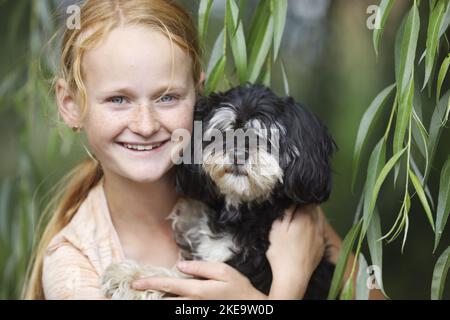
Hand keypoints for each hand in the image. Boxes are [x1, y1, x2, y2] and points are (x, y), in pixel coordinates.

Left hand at [131, 260, 267, 299]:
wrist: (250, 307)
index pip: (168, 284)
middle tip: (137, 288)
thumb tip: (181, 265)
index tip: (135, 283)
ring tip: (149, 293)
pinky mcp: (197, 313)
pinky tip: (168, 297)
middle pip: (164, 300)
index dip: (150, 283)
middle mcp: (192, 303)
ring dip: (159, 299)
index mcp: (197, 290)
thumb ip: (201, 267)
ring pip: (170, 306)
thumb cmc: (238, 288)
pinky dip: (172, 302)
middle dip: (150, 294)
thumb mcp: (223, 271)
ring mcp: (194, 311)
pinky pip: (180, 309)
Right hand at [266, 204, 325, 298]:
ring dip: (312, 216)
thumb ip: (285, 215)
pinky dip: (315, 227)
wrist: (293, 277)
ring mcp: (320, 237)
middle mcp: (316, 225)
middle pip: (315, 209)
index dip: (300, 199)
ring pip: (319, 220)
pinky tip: (306, 232)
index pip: (307, 201)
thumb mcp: (276, 230)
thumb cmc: (281, 253)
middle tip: (296, 208)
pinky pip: (320, 231)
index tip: (293, 201)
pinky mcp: (321, 247)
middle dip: (307, 206)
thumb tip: (291, 203)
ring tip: (301, 219)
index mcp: (304, 219)